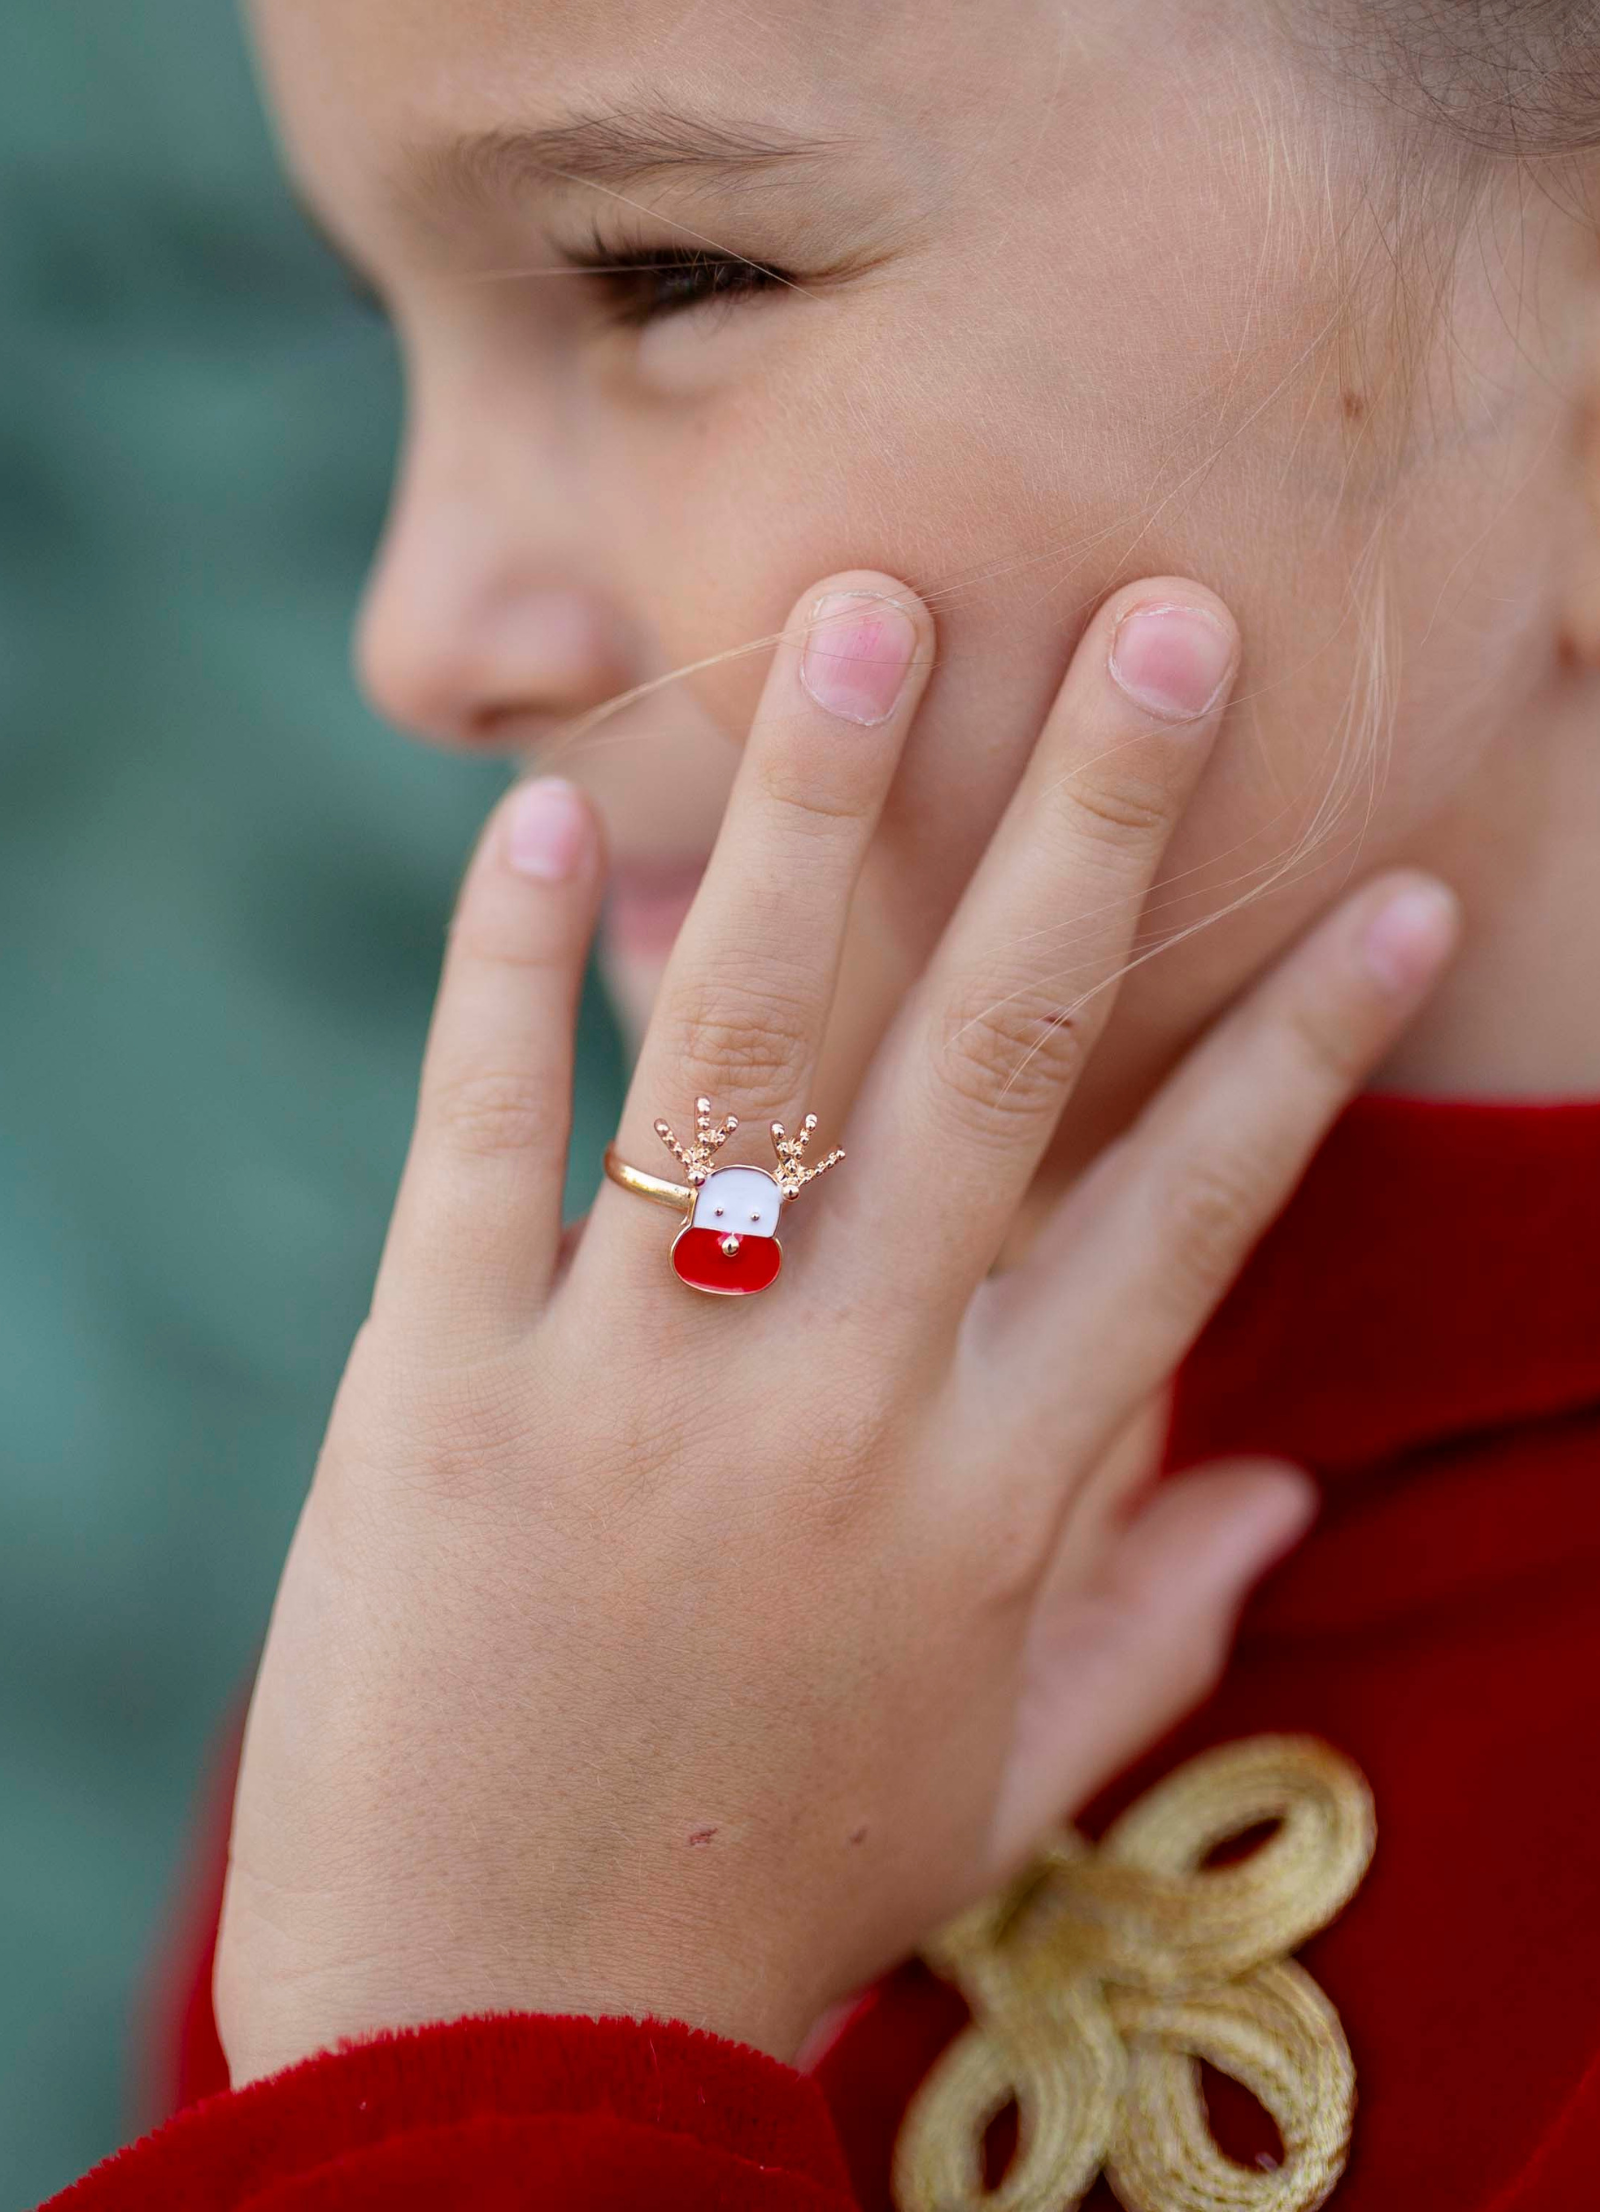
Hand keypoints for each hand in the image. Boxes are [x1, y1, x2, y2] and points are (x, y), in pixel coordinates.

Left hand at [214, 569, 1456, 2084]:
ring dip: (807, 815)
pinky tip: (538, 811)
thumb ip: (1147, 1633)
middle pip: (990, 1065)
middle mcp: (832, 1406)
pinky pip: (478, 1135)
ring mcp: (625, 1381)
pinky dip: (499, 966)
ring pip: (735, 1044)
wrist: (489, 2036)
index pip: (1184, 1228)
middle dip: (1088, 831)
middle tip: (1157, 626)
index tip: (1393, 898)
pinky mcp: (432, 1385)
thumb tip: (1282, 1501)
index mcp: (987, 1502)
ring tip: (857, 615)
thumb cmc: (759, 1895)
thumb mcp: (994, 1784)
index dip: (1297, 1054)